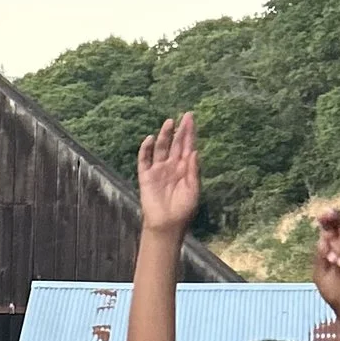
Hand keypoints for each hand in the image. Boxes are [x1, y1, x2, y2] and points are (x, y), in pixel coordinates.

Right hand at [135, 113, 201, 238]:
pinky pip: (144, 160)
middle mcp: (172, 166)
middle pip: (176, 144)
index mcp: (185, 169)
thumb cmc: (183, 210)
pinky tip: (150, 139)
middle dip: (180, 130)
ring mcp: (158, 170)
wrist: (167, 225)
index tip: (191, 119)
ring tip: (169, 122)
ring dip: (165, 135)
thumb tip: (195, 151)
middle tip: (185, 115)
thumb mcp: (193, 190)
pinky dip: (146, 149)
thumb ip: (193, 171)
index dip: (189, 133)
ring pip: (161, 148)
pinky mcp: (146, 176)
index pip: (188, 147)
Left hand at [309, 207, 339, 323]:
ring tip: (332, 260)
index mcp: (334, 248)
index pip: (333, 228)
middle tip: (328, 215)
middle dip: (337, 218)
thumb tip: (323, 238)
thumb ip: (320, 257)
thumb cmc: (334, 292)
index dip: (328, 219)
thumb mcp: (320, 275)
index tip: (321, 215)